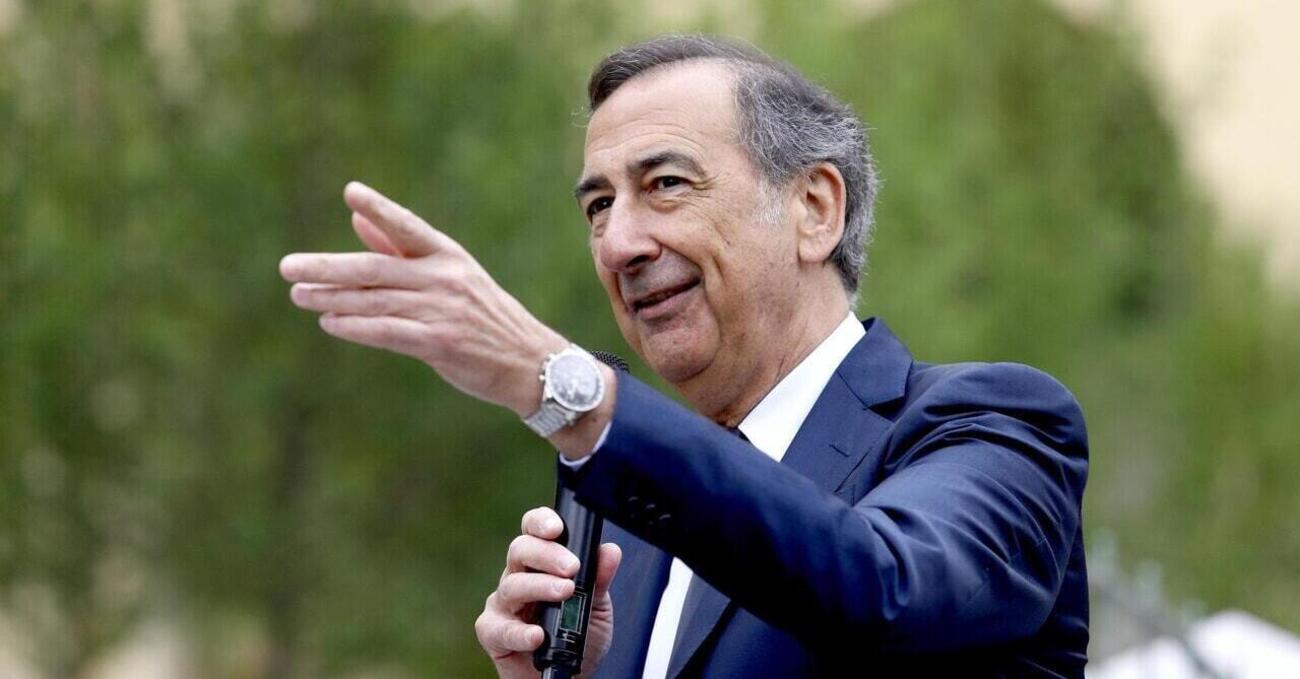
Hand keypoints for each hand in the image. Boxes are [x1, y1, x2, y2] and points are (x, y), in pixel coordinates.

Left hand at [280, 181, 567, 416]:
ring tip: (299, 294)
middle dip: (328, 266)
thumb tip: (356, 219)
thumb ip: (400, 250)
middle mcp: (445, 279)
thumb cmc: (483, 318)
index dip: (381, 209)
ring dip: (332, 298)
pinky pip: (388, 332)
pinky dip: (355, 326)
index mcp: (449, 256)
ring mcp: (443, 311)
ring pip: (376, 301)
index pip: (409, 226)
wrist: (528, 362)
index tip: (351, 191)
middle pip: (376, 268)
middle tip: (289, 266)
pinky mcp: (440, 343)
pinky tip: (330, 321)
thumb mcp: (451, 277)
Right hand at [476, 507, 621, 678]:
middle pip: (520, 550)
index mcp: (540, 564)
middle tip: (571, 568)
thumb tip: (610, 551)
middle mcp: (518, 577)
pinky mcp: (492, 632)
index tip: (557, 528)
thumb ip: (600, 579)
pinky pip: (499, 628)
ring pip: (512, 585)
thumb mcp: (597, 607)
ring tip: (565, 593)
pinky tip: (537, 635)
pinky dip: (519, 632)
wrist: (570, 678)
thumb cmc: (578, 638)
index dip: (540, 522)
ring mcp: (503, 604)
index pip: (533, 531)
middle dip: (547, 554)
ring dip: (539, 586)